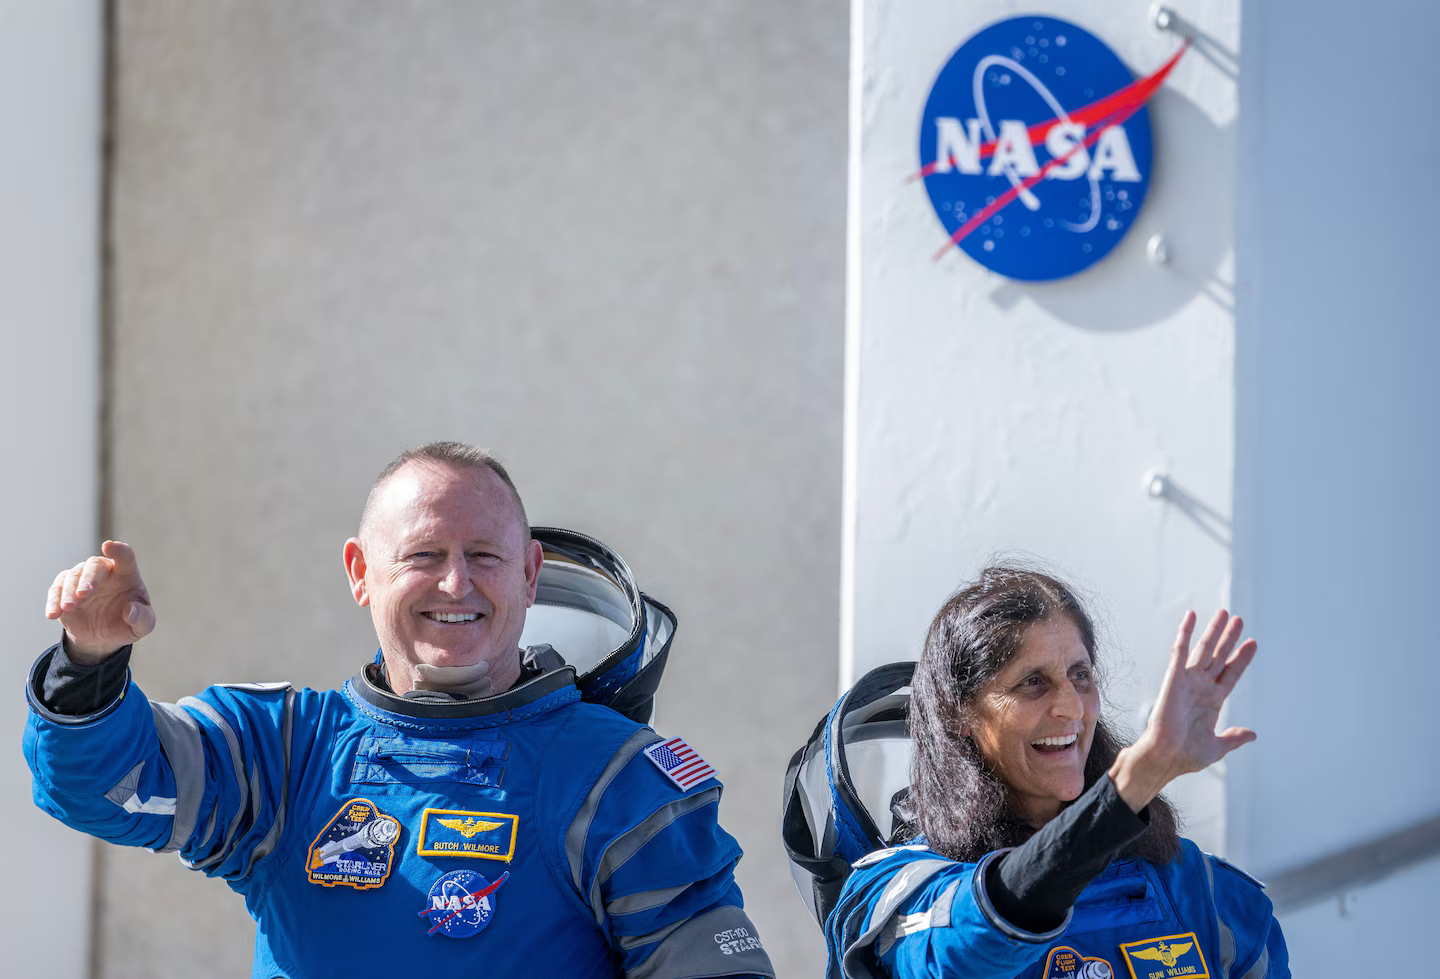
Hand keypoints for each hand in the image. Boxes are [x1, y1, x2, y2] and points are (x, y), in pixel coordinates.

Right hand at [45, 540, 154, 663]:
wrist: (104, 637)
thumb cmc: (128, 623)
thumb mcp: (143, 625)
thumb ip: (142, 618)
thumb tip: (130, 611)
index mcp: (126, 574)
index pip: (125, 557)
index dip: (118, 551)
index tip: (108, 546)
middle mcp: (104, 572)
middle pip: (95, 565)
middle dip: (88, 578)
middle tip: (83, 594)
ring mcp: (82, 578)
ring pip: (73, 576)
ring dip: (69, 591)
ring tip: (69, 607)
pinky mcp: (63, 589)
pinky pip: (56, 590)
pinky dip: (54, 601)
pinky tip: (53, 614)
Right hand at [1109, 610, 1257, 811]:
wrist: (1166, 756)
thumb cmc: (1186, 756)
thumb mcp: (1217, 747)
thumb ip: (1234, 738)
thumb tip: (1252, 734)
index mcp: (1212, 702)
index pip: (1231, 674)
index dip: (1242, 659)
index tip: (1252, 644)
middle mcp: (1201, 687)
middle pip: (1219, 656)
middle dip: (1229, 638)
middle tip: (1238, 620)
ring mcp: (1188, 680)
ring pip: (1204, 649)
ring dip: (1214, 631)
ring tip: (1225, 614)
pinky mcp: (1174, 677)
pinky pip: (1180, 650)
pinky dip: (1185, 632)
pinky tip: (1191, 616)